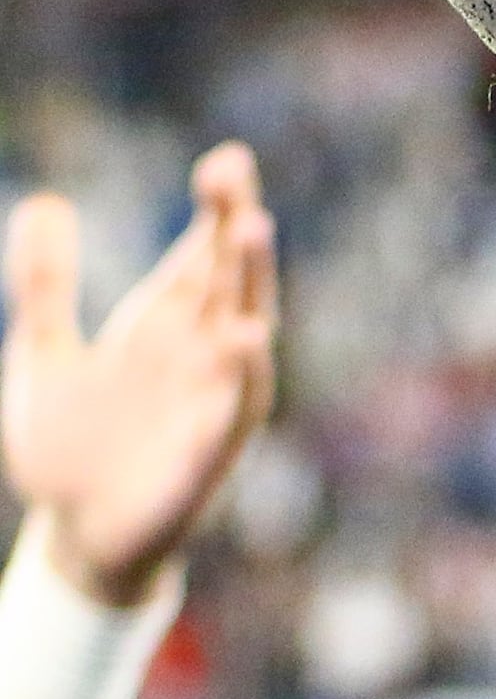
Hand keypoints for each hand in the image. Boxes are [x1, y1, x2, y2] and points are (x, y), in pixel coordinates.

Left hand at [4, 147, 279, 608]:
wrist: (76, 538)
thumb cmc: (69, 447)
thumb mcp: (41, 353)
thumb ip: (47, 282)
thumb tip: (45, 198)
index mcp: (164, 329)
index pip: (200, 257)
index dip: (216, 210)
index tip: (224, 159)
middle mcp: (198, 357)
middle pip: (225, 281)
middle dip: (232, 228)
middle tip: (231, 175)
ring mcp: (208, 403)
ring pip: (242, 333)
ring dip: (250, 284)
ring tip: (251, 230)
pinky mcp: (206, 456)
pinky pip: (232, 412)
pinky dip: (243, 376)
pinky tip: (246, 338)